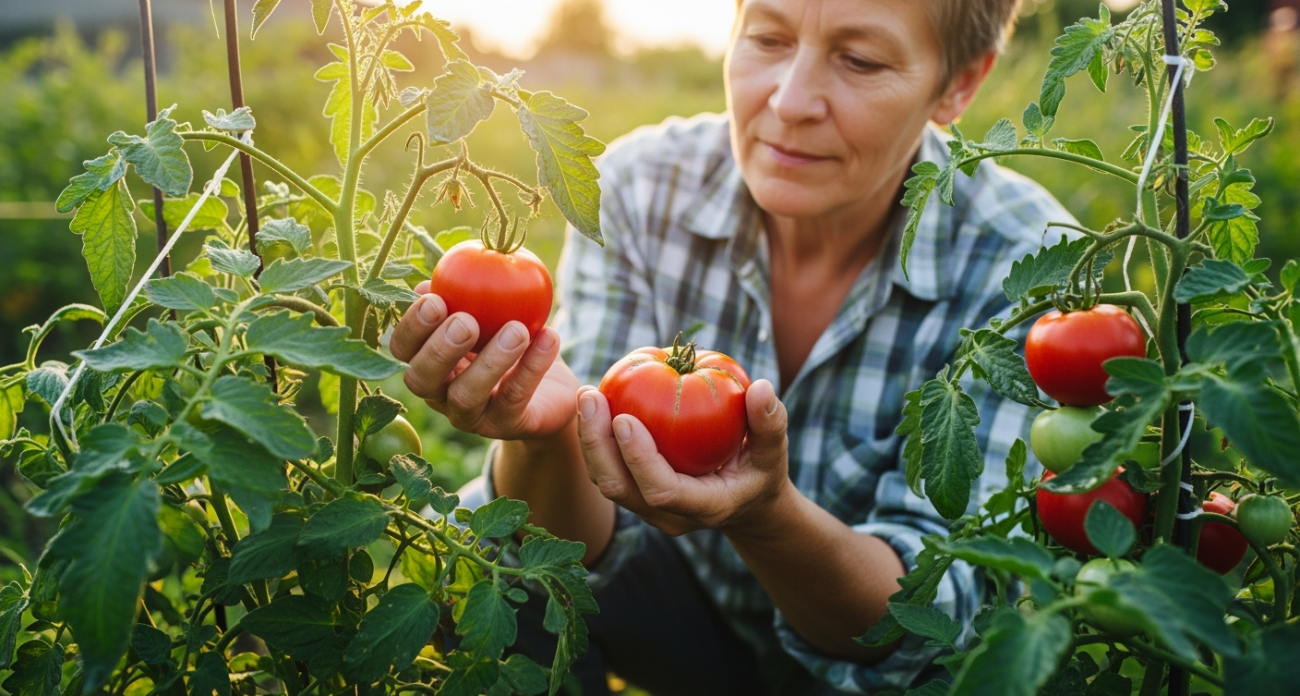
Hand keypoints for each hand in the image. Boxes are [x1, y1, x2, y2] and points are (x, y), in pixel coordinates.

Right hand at [389, 281, 579, 440]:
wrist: (552, 391)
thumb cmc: (511, 342)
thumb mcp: (489, 316)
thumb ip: (463, 297)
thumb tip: (433, 279)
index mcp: (428, 364)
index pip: (402, 350)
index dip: (411, 327)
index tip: (435, 299)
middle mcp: (440, 395)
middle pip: (422, 379)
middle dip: (440, 349)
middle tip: (466, 321)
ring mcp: (471, 416)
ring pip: (466, 395)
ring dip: (490, 360)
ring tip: (517, 329)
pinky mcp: (507, 426)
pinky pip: (516, 397)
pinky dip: (533, 366)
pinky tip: (549, 336)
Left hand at [576, 378, 795, 536]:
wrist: (746, 503)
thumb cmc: (761, 471)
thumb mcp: (775, 450)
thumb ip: (770, 422)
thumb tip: (761, 387)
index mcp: (705, 506)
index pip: (663, 490)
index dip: (640, 458)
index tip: (625, 417)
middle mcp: (669, 515)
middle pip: (620, 488)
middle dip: (599, 445)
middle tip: (591, 398)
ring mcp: (649, 509)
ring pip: (606, 480)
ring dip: (590, 440)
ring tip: (585, 396)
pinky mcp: (636, 494)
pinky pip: (607, 469)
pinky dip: (595, 438)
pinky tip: (593, 401)